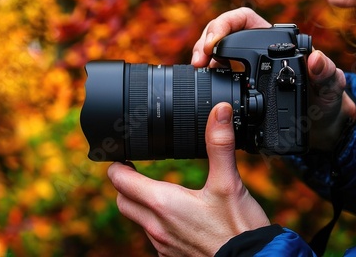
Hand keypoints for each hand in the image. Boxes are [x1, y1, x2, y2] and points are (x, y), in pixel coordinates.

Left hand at [108, 103, 269, 255]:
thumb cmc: (238, 229)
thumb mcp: (229, 182)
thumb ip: (220, 144)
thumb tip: (219, 112)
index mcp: (163, 203)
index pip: (120, 181)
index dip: (116, 165)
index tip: (123, 156)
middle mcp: (156, 226)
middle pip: (122, 201)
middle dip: (124, 185)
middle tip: (135, 171)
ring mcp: (162, 244)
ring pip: (137, 220)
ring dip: (140, 204)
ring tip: (156, 191)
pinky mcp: (172, 255)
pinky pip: (154, 236)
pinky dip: (156, 222)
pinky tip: (176, 216)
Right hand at [191, 7, 355, 150]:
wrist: (316, 127)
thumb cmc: (325, 101)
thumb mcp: (330, 87)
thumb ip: (327, 73)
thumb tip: (317, 59)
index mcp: (274, 42)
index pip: (244, 20)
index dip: (225, 24)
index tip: (215, 43)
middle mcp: (255, 52)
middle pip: (222, 34)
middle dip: (206, 42)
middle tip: (200, 60)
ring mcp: (242, 69)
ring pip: (214, 54)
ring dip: (201, 57)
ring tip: (198, 68)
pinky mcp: (236, 86)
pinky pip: (215, 75)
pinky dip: (205, 76)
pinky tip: (202, 82)